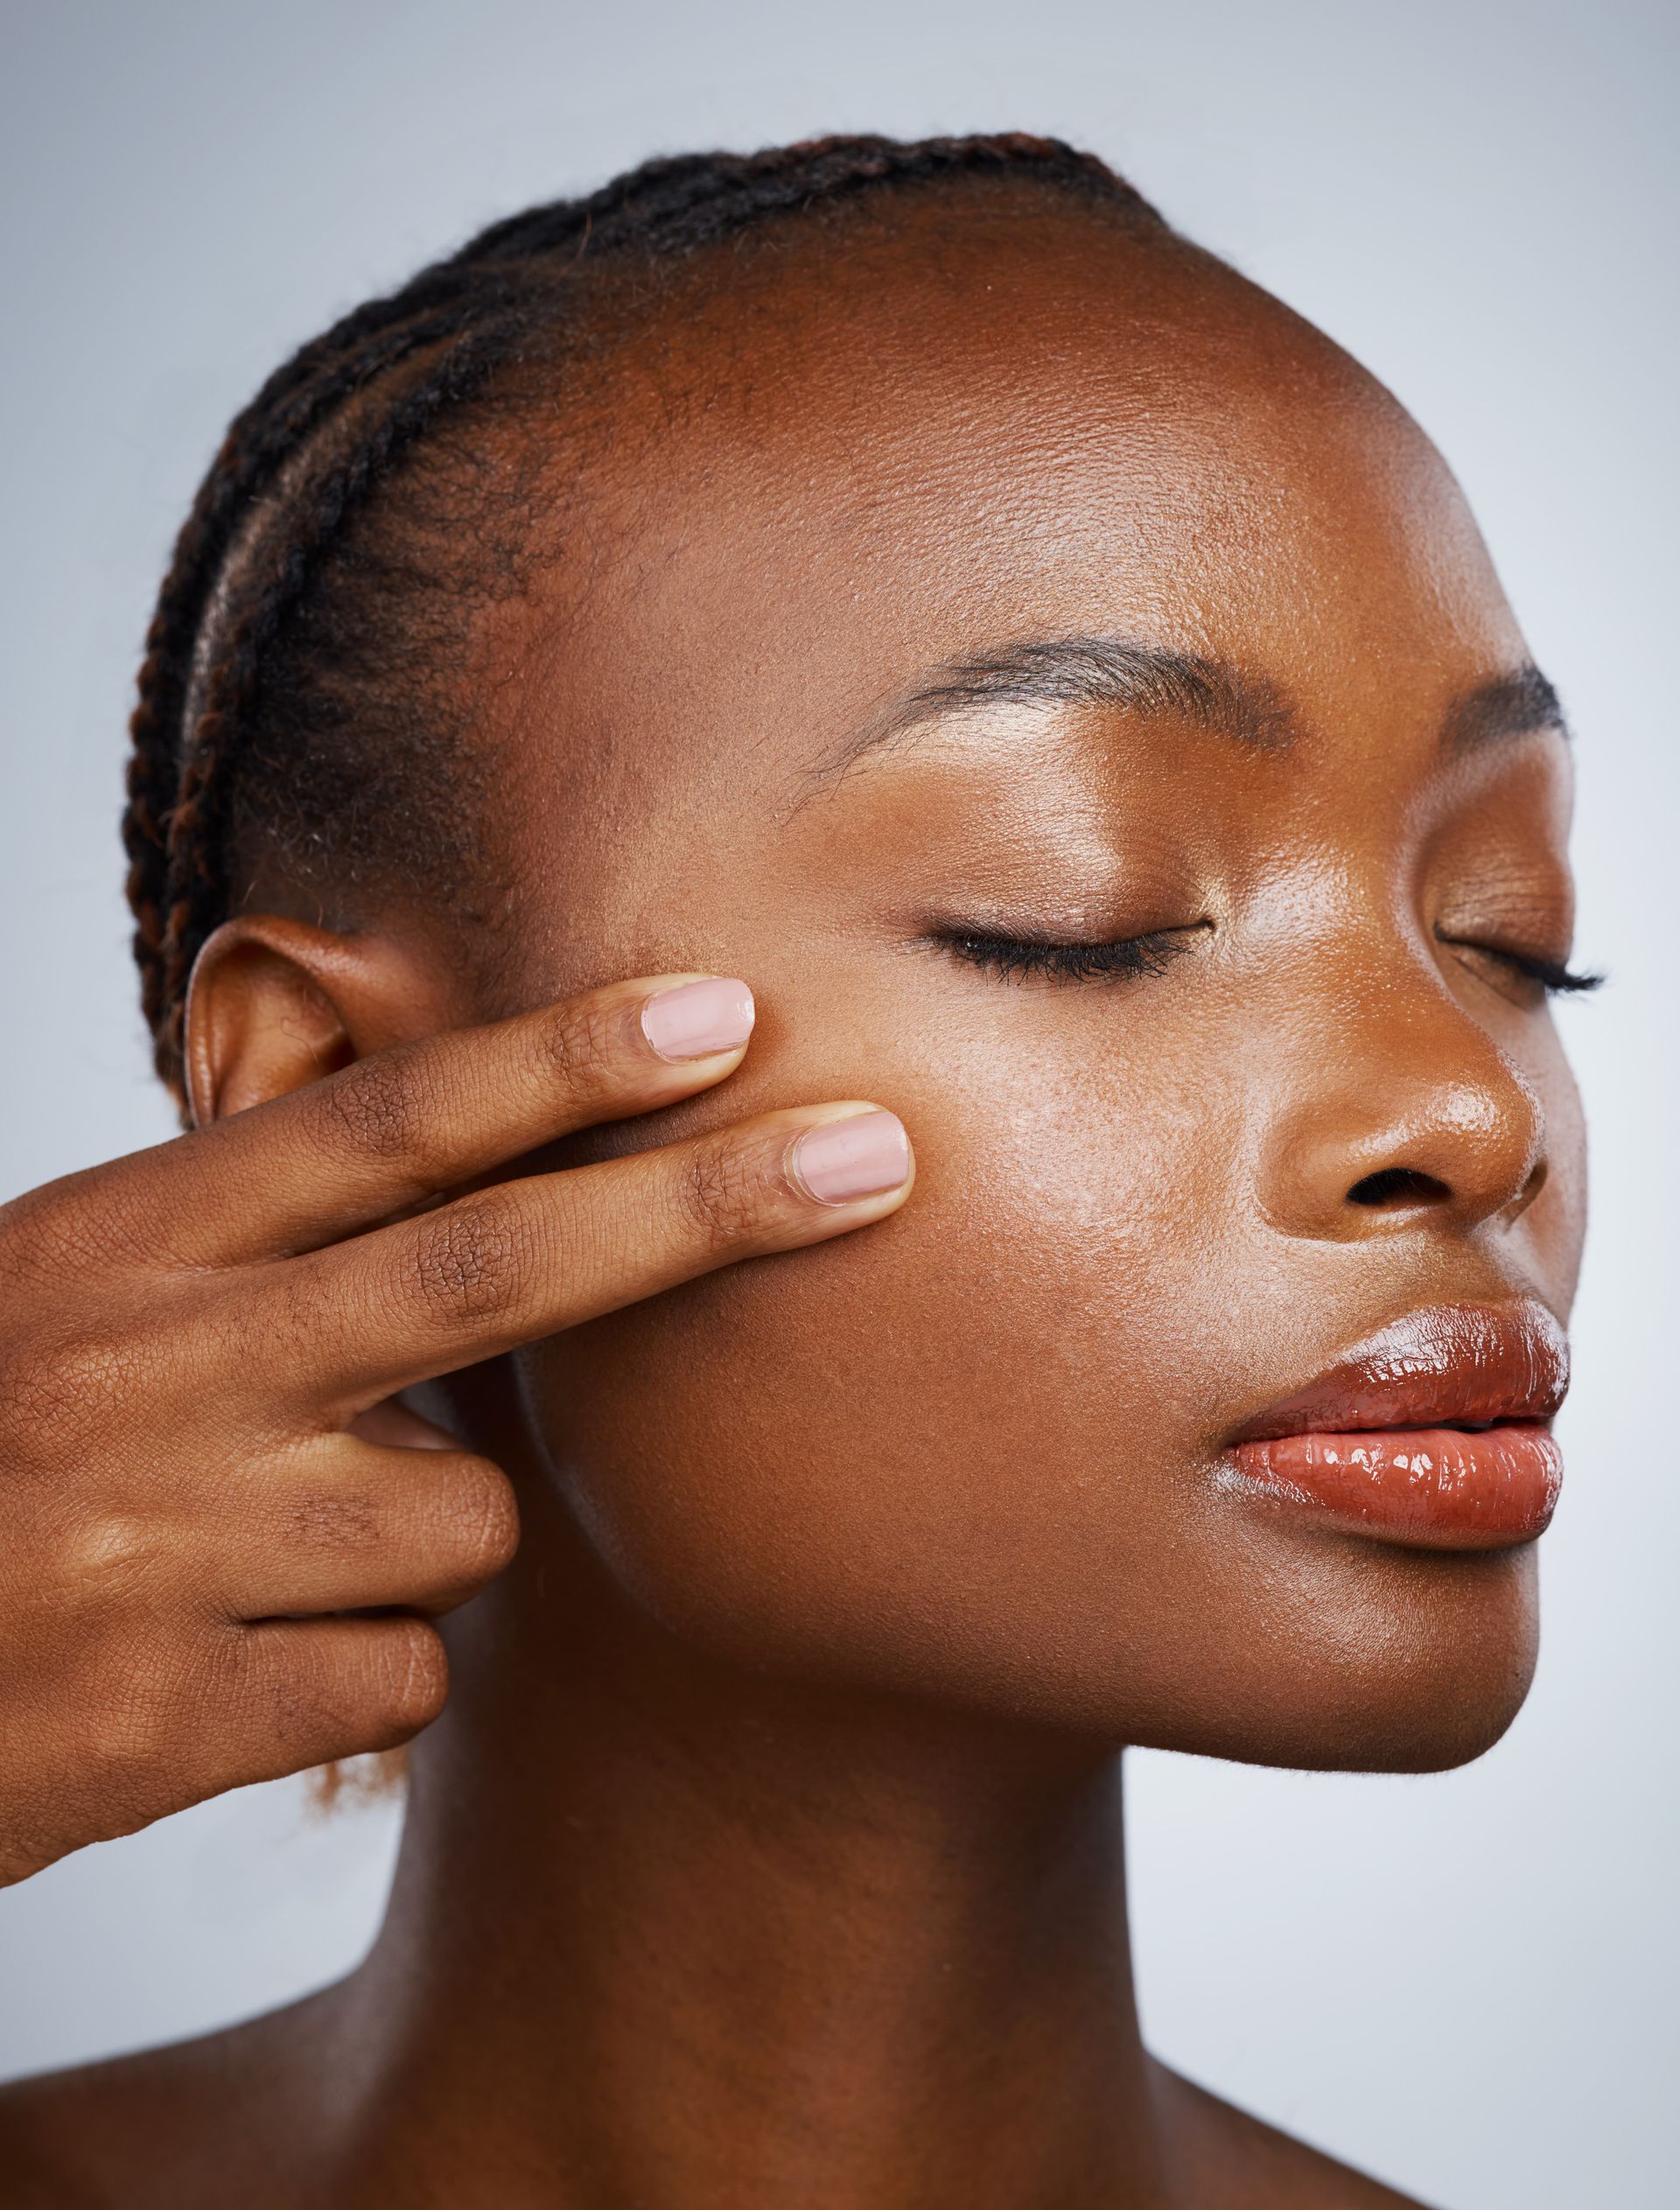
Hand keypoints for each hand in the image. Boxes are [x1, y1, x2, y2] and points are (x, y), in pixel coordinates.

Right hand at [0, 973, 911, 1882]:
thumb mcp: (64, 1301)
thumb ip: (249, 1249)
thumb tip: (482, 1190)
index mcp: (117, 1243)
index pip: (379, 1129)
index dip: (562, 1062)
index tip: (721, 1012)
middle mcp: (151, 1370)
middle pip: (487, 1273)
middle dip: (702, 1209)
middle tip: (878, 1157)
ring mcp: (162, 1543)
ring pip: (463, 1521)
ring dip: (417, 1540)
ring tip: (258, 1556)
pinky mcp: (166, 1715)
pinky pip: (401, 1680)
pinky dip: (355, 1674)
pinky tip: (221, 1669)